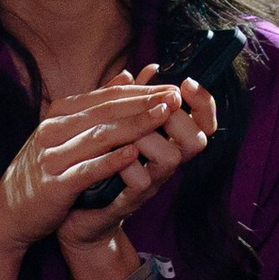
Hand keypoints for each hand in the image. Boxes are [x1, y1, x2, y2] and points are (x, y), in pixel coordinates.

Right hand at [0, 77, 196, 272]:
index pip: (106, 97)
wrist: (8, 213)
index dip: (141, 91)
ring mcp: (51, 156)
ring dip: (134, 124)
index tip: (172, 88)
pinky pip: (86, 169)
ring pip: (99, 136)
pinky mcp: (53, 185)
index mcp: (58, 114)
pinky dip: (110, 160)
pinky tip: (134, 153)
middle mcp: (52, 130)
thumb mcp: (67, 133)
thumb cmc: (43, 172)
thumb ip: (99, 105)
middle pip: (106, 111)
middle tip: (175, 96)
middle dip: (144, 102)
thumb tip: (130, 74)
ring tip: (163, 115)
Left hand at [54, 70, 218, 279]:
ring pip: (169, 157)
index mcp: (165, 141)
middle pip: (195, 140)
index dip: (204, 104)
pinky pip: (139, 181)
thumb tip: (149, 68)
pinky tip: (110, 153)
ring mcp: (150, 183)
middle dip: (178, 117)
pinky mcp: (129, 201)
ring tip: (127, 129)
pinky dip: (126, 164)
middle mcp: (164, 163)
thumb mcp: (118, 126)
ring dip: (149, 136)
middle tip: (158, 106)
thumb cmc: (100, 164)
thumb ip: (134, 98)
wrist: (74, 212)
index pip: (203, 123)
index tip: (188, 82)